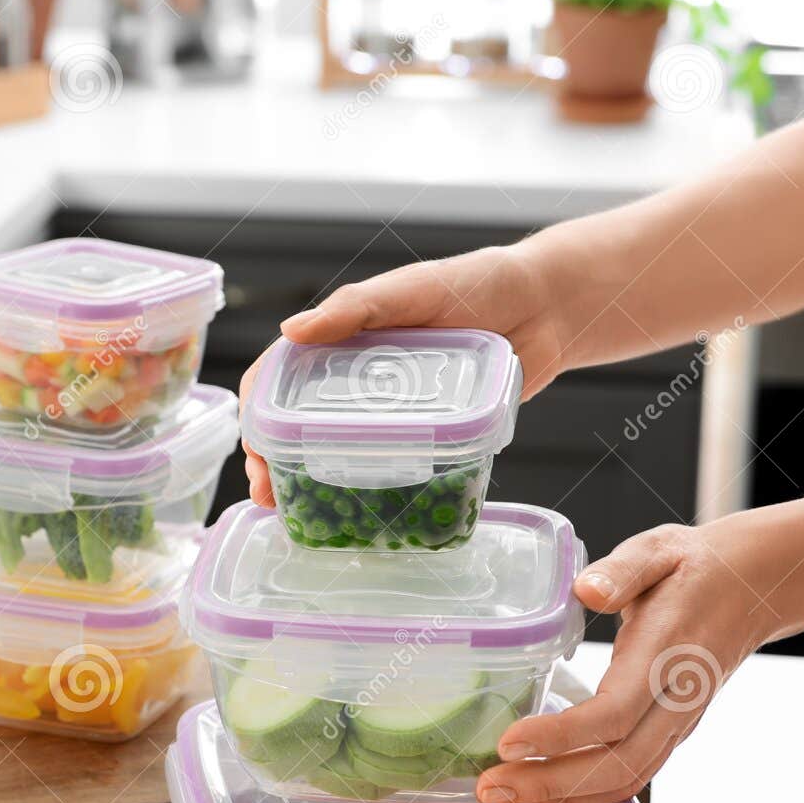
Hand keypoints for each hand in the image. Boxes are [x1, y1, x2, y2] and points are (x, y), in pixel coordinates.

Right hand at [241, 245, 562, 506]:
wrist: (548, 309)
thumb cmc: (477, 284)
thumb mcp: (412, 290)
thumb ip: (357, 309)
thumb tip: (291, 330)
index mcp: (342, 340)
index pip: (277, 378)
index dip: (257, 416)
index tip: (255, 451)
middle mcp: (358, 379)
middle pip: (296, 425)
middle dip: (272, 462)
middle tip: (270, 498)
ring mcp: (391, 411)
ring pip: (336, 453)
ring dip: (309, 485)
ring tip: (299, 516)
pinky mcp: (428, 435)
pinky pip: (389, 467)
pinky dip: (367, 493)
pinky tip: (355, 519)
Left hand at [476, 517, 782, 802]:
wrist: (753, 589)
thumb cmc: (696, 568)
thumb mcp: (658, 549)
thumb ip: (623, 569)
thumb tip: (588, 589)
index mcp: (666, 654)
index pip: (615, 712)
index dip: (562, 735)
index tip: (508, 741)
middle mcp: (676, 700)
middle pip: (618, 763)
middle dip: (551, 784)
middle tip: (491, 787)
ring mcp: (676, 724)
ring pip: (625, 780)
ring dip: (562, 799)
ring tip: (503, 799)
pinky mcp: (668, 733)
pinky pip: (628, 776)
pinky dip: (583, 796)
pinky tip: (539, 797)